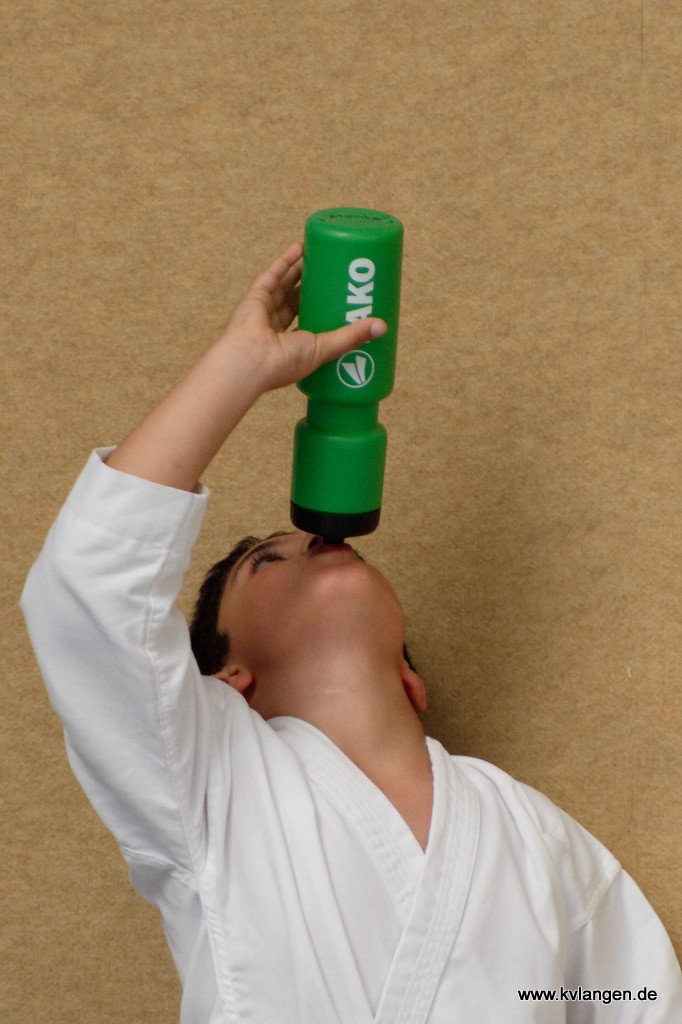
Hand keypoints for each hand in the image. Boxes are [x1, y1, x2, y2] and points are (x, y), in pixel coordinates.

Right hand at [220, 241, 386, 392]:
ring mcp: (266, 311)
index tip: (344, 297)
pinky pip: (273, 275)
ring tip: (321, 254)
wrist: (250, 360)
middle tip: (336, 271)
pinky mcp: (256, 297)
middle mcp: (278, 328)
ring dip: (303, 268)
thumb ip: (350, 337)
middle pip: (299, 299)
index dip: (326, 308)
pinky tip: (300, 247)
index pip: (312, 322)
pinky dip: (286, 261)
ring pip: (287, 284)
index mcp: (293, 345)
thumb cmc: (284, 363)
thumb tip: (382, 326)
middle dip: (316, 284)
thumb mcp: (324, 348)